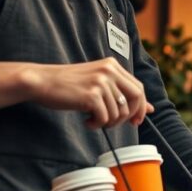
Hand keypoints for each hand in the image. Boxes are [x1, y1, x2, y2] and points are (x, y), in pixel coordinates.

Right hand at [0, 58, 153, 127]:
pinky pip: (105, 118)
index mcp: (112, 65)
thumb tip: (149, 109)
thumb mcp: (97, 83)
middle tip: (114, 124)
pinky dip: (96, 124)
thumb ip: (121, 93)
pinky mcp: (91, 95)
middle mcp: (109, 71)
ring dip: (107, 122)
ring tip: (92, 119)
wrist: (41, 82)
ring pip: (119, 113)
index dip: (140, 107)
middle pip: (135, 99)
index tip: (135, 120)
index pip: (138, 88)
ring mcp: (100, 82)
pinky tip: (86, 121)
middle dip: (129, 117)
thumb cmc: (68, 85)